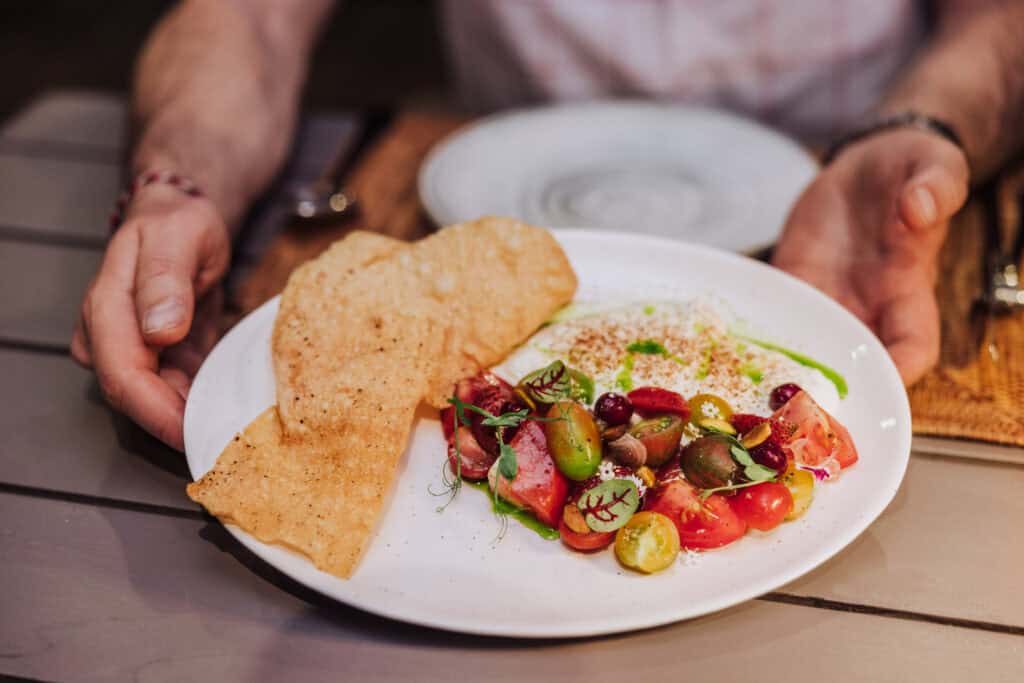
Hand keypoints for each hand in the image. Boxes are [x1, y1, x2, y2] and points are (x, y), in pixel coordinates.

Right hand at [71, 184, 231, 449]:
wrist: (182, 220)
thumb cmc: (178, 225)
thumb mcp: (177, 239)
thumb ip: (165, 282)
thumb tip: (158, 330)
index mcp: (108, 308)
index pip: (123, 374)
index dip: (155, 411)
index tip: (191, 432)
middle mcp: (111, 336)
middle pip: (135, 397)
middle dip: (175, 423)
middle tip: (225, 441)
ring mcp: (132, 350)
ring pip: (155, 399)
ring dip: (191, 416)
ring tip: (233, 430)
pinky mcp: (156, 359)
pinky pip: (175, 390)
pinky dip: (200, 402)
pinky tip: (229, 410)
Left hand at [773, 129, 968, 384]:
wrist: (869, 164)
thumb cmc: (913, 170)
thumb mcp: (935, 166)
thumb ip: (936, 186)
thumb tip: (920, 206)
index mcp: (909, 288)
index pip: (913, 347)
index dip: (898, 370)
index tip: (876, 380)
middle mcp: (866, 305)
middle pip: (850, 363)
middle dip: (826, 385)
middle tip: (795, 397)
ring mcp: (825, 296)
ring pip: (804, 346)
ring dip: (781, 365)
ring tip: (750, 380)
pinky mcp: (792, 279)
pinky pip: (772, 312)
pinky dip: (752, 329)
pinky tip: (723, 341)